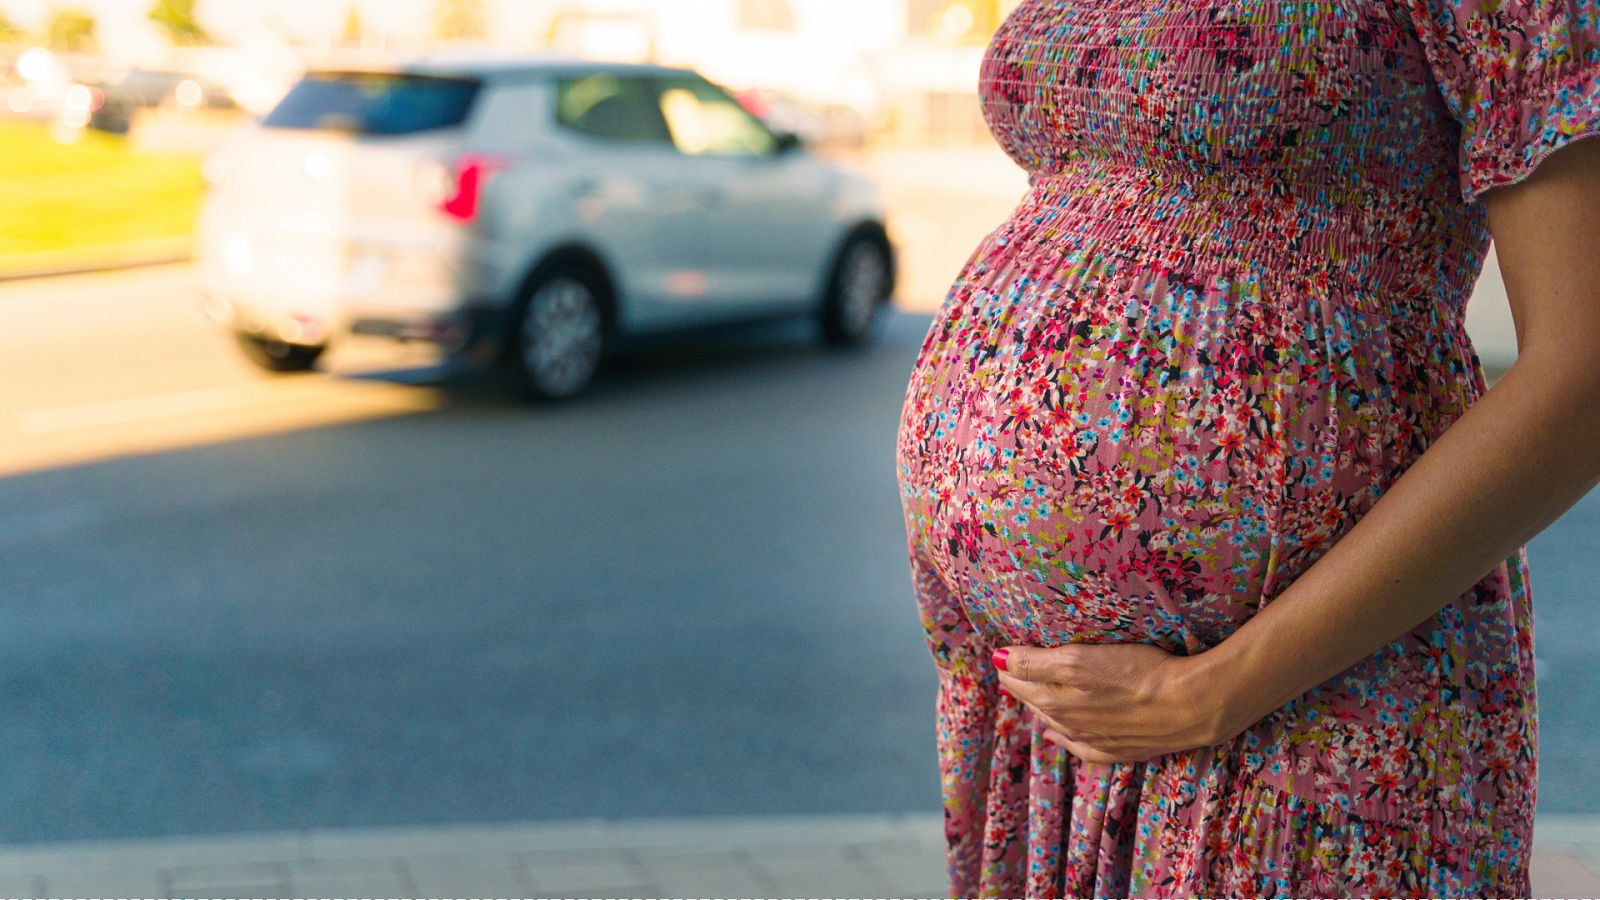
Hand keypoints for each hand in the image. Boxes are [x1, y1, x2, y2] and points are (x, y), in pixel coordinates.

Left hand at [993, 642, 1228, 763]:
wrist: (1190, 705)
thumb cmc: (1137, 673)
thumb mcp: (1079, 660)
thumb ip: (1034, 663)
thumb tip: (998, 660)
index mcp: (1054, 698)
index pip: (1017, 678)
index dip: (1008, 662)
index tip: (1003, 650)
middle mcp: (1067, 721)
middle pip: (1032, 699)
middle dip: (1019, 682)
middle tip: (1012, 666)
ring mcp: (1092, 738)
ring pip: (1053, 720)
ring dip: (1039, 704)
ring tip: (1029, 690)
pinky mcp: (1115, 749)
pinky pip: (1079, 746)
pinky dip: (1063, 737)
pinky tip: (1054, 734)